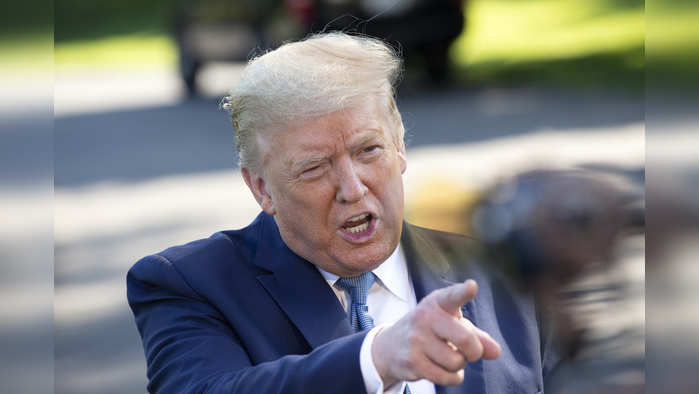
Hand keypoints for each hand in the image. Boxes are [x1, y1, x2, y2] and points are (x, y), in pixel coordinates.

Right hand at [371, 280, 500, 386]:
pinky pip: (446, 377)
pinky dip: (452, 378)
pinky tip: (445, 370)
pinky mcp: (412, 361)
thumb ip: (477, 336)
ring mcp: (416, 339)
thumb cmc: (430, 331)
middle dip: (474, 351)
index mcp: (438, 303)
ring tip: (449, 358)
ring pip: (456, 361)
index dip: (463, 292)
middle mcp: (425, 317)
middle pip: (465, 339)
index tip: (472, 287)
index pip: (452, 296)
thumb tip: (496, 352)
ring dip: (459, 365)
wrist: (390, 346)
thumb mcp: (452, 325)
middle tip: (471, 352)